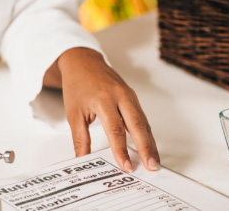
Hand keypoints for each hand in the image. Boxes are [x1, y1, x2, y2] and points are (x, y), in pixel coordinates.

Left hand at [43, 48, 159, 172]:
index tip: (126, 166)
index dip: (121, 150)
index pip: (115, 129)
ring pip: (143, 121)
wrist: (82, 61)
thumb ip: (80, 139)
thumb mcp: (73, 113)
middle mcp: (120, 96)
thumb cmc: (77, 85)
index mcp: (103, 99)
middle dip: (146, 148)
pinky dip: (147, 132)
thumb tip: (82, 159)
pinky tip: (149, 145)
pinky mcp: (132, 96)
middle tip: (151, 166)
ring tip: (154, 161)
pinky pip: (142, 116)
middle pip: (137, 125)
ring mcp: (128, 95)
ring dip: (150, 142)